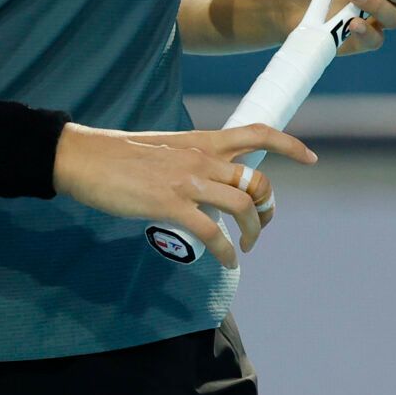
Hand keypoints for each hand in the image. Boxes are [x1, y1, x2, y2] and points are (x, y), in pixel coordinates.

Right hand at [53, 121, 315, 267]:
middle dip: (268, 207)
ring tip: (247, 247)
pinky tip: (228, 261)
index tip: (310, 158)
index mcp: (203, 140)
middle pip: (256, 181)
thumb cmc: (120, 155)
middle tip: (262, 224)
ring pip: (242, 207)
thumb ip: (193, 159)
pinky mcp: (170, 205)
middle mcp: (203, 157)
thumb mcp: (167, 147)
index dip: (289, 144)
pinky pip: (212, 233)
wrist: (85, 158)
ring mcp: (188, 181)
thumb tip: (208, 180)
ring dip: (253, 231)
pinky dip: (226, 251)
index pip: (258, 133)